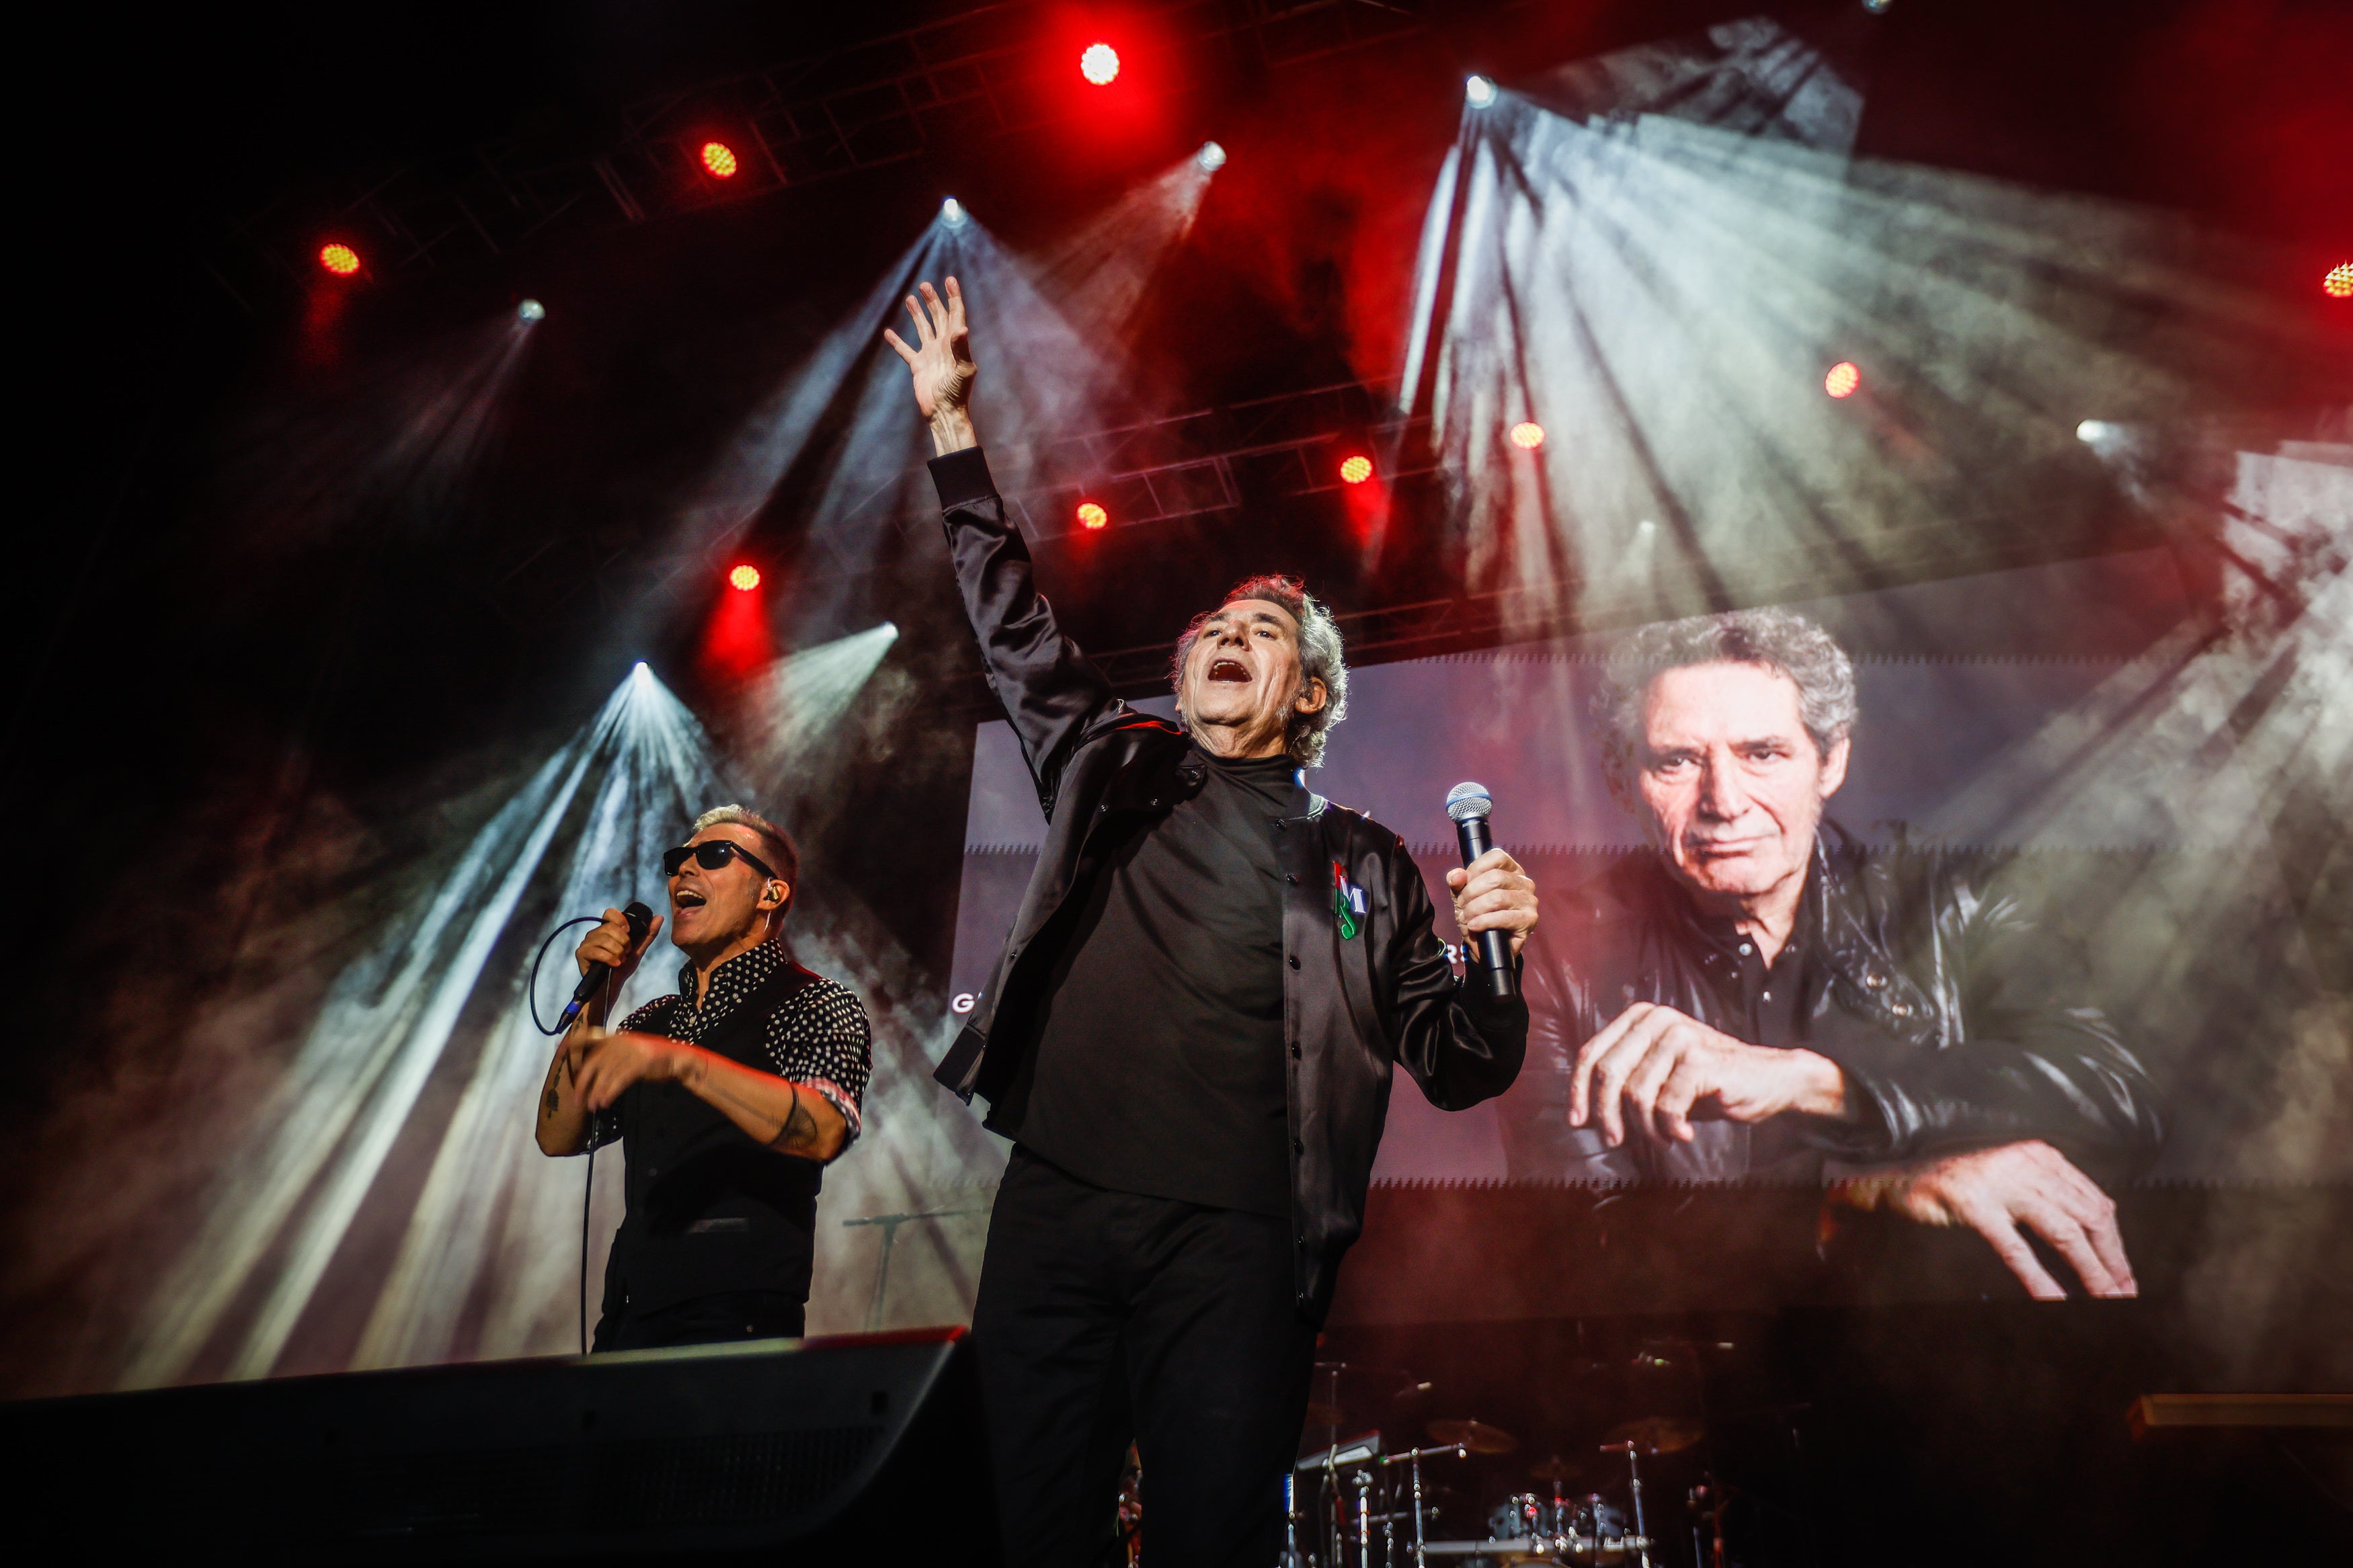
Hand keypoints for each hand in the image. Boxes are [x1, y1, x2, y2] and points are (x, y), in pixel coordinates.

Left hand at [566, 1028, 694, 1113]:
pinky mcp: (639, 1064)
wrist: (675, 1059)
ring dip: (596, 1094)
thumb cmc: (651, 1057)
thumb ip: (611, 1057)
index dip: (573, 1042)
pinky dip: (609, 1094)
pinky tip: (604, 1102)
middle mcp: (619, 1042)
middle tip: (577, 1099)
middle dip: (582, 1083)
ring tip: (592, 1106)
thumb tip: (590, 1073)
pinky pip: (617, 1082)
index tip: (558, 1049)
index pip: (589, 1035)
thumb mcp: (629, 1050)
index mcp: (615, 1037)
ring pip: (604, 1076)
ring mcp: (629, 1052)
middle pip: (592, 1063)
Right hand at [575, 906, 662, 981]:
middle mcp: (595, 933)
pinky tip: (615, 964)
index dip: (621, 920)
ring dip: (617, 952)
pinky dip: (609, 958)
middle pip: (610, 927)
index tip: (629, 931)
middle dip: (623, 941)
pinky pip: (596, 951)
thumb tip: (659, 917)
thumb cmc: (623, 968)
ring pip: (604, 939)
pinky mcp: (581, 954)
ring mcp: (586, 943)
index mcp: (607, 929)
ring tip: (620, 960)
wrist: (612, 987)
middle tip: (626, 953)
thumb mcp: (638, 949)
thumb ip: (648, 934)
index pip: (610, 913)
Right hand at [882, 277, 977, 452]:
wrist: (944, 412)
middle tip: (925, 285)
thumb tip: (960, 327)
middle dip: (933, 300)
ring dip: (917, 313)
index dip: (953, 297)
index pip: (956, 314)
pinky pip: (905, 350)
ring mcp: (930, 355)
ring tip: (911, 297)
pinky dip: (897, 341)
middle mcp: (943, 345)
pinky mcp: (918, 366)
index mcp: (956, 343)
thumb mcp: (964, 369)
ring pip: (923, 328)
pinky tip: (888, 332)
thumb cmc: (958, 392)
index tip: (949, 280)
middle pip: (938, 317)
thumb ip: (961, 348)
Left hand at [1446, 848, 1537, 958]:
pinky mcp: (1529, 920)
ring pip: (1498, 898)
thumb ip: (1458, 882)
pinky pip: (1504, 917)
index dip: (1475, 869)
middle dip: (1471, 893)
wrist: (1485, 945)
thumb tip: (1456, 876)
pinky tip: (1474, 926)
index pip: (1497, 856)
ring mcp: (1529, 901)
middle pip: (1495, 877)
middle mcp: (1525, 883)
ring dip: (1475, 909)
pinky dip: (1484, 921)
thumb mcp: (1463, 895)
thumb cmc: (1477, 914)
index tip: (1463, 884)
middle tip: (1462, 906)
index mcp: (1511, 870)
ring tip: (1466, 918)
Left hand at [1568, 1002, 1847, 1145]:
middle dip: (1606, 1114)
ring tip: (1664, 1137)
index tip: (1577, 1122)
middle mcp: (1657, 1019)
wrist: (1771, 1081)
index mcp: (1641, 1017)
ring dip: (1646, 1127)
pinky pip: (1666, 1106)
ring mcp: (1678, 1036)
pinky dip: (1670, 1128)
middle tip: (1615, 1140)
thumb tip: (1582, 1115)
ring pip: (1636, 1094)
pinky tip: (1683, 1134)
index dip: (1578, 1090)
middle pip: (1608, 1073)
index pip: (1592, 1053)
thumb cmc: (1711, 1085)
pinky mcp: (1699, 1059)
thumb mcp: (1660, 1081)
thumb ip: (1625, 1086)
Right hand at [1830, 1139, 2135, 1299]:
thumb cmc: (1955, 1181)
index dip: (2116, 1243)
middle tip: (2124, 1294)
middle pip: (2087, 1217)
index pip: (2095, 1201)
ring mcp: (1998, 1182)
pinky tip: (2053, 1301)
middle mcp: (2025, 1163)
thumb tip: (2090, 1236)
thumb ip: (2045, 1195)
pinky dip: (2039, 1278)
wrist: (1894, 1172)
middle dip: (2112, 1260)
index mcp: (2040, 1156)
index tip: (2125, 1274)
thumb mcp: (2008, 1178)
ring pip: (2062, 1232)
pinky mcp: (1972, 1204)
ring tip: (2105, 1301)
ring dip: (2090, 1271)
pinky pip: (2015, 1248)